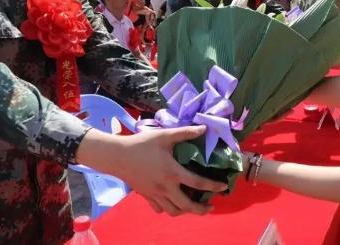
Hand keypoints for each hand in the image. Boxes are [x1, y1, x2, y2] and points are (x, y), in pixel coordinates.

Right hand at [77, 125, 226, 215]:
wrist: (117, 156)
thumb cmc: (141, 144)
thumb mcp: (164, 135)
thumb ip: (185, 132)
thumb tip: (204, 128)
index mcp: (172, 172)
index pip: (198, 183)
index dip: (213, 186)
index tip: (223, 186)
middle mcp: (165, 187)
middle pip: (186, 206)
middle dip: (201, 210)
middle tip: (210, 207)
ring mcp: (155, 194)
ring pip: (173, 211)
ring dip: (186, 211)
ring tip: (194, 207)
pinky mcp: (146, 196)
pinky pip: (160, 209)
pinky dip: (168, 209)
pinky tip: (173, 202)